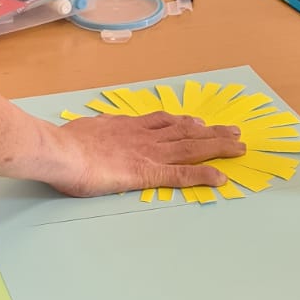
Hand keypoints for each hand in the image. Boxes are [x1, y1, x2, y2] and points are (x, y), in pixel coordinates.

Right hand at [50, 112, 244, 196]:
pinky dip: (203, 175)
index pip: (163, 122)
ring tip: (238, 147)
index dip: (183, 122)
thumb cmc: (64, 144)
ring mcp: (149, 153)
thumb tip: (93, 132)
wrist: (62, 152)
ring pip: (191, 147)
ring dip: (217, 146)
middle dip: (211, 132)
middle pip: (185, 132)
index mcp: (127, 126)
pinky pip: (182, 174)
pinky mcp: (148, 172)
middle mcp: (144, 136)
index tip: (198, 123)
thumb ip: (95, 132)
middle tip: (233, 131)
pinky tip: (220, 178)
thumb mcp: (83, 131)